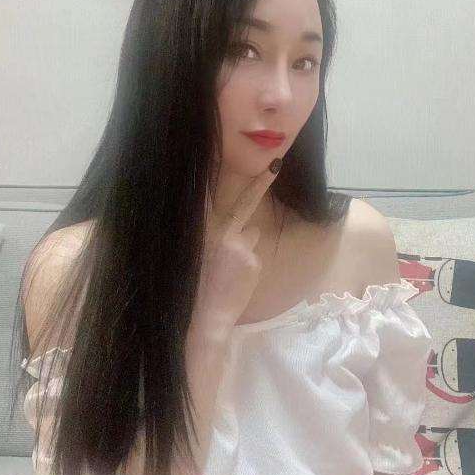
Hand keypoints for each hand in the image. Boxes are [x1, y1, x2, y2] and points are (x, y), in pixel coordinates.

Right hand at [191, 158, 282, 337]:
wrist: (205, 317)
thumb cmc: (199, 288)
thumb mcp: (202, 255)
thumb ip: (224, 237)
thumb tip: (253, 229)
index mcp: (203, 230)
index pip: (214, 197)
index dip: (227, 178)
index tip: (239, 158)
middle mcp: (220, 232)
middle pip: (244, 207)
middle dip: (260, 185)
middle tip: (276, 165)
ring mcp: (238, 244)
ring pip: (251, 237)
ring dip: (245, 249)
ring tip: (227, 272)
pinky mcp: (251, 258)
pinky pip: (255, 257)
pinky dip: (250, 267)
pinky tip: (237, 281)